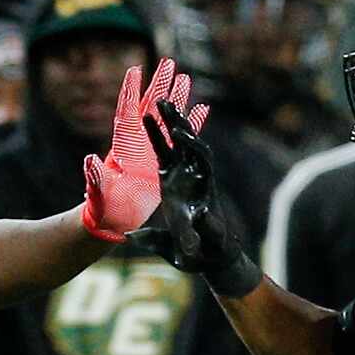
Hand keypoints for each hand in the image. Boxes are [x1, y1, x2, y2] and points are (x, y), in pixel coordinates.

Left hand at [80, 57, 200, 241]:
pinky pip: (180, 138)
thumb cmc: (102, 209)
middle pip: (150, 107)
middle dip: (158, 84)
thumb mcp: (99, 191)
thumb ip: (95, 176)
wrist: (112, 223)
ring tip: (185, 77)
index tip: (134, 69)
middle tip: (169, 61)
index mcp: (122, 146)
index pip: (126, 113)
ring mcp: (152, 151)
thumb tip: (90, 159)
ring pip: (166, 118)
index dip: (130, 92)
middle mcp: (138, 143)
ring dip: (176, 99)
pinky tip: (201, 109)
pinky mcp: (164, 162)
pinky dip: (191, 124)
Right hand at [132, 99, 256, 294]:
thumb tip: (191, 222)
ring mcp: (186, 175)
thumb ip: (183, 239)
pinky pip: (165, 151)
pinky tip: (146, 116)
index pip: (203, 163)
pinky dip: (157, 135)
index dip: (194, 148)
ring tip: (157, 100)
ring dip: (170, 122)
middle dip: (181, 125)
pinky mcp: (173, 177)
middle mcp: (198, 177)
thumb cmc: (202, 253)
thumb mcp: (190, 250)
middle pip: (192, 144)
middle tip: (168, 105)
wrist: (208, 253)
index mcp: (204, 190)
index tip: (181, 137)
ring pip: (180, 143)